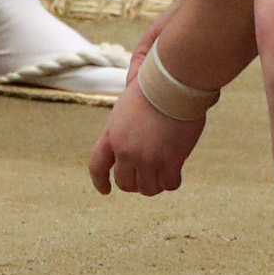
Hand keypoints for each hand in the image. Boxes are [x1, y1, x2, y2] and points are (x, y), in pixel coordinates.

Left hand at [89, 81, 203, 197]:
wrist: (172, 84)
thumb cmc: (152, 88)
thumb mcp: (125, 107)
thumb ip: (121, 123)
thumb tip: (123, 116)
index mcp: (110, 135)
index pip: (96, 166)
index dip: (99, 181)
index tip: (105, 190)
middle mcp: (124, 150)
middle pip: (125, 183)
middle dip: (135, 183)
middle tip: (147, 178)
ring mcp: (146, 158)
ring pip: (148, 188)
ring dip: (155, 184)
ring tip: (162, 174)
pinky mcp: (169, 161)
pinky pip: (169, 184)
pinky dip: (173, 181)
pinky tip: (176, 173)